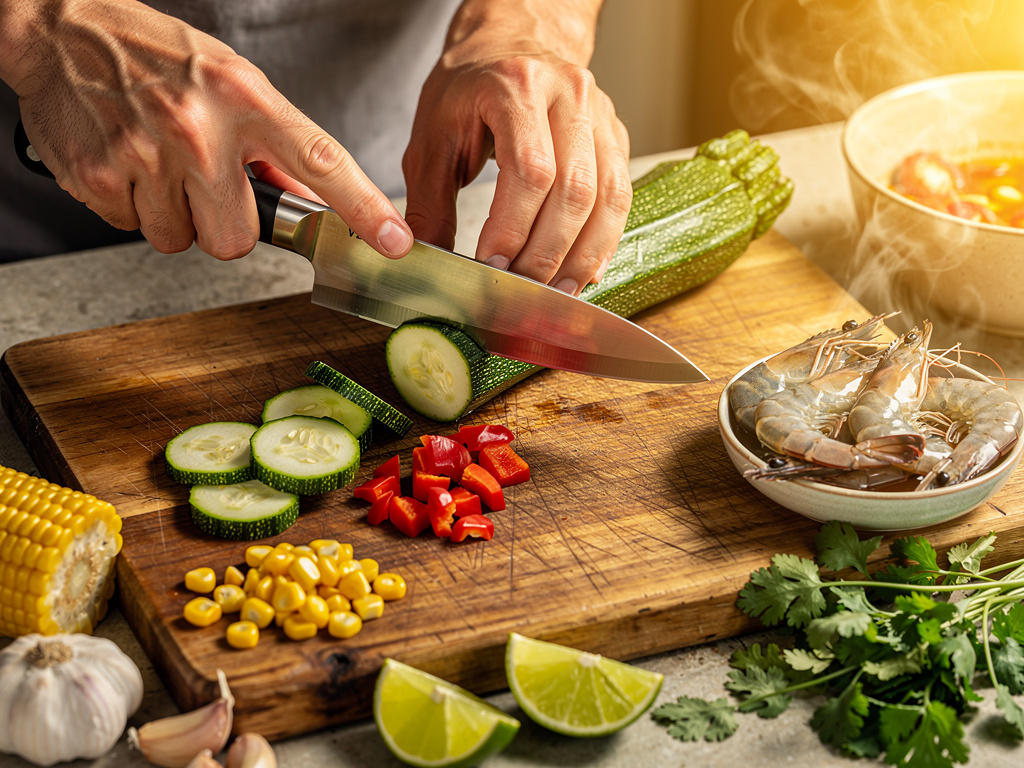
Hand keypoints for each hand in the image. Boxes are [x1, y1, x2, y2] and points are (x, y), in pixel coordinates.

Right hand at [0, 0, 412, 259]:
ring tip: (157, 162)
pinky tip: (126, 163)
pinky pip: (135, 229)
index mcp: (246, 97)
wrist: (63, 28)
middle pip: (237, 238)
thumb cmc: (156, 55)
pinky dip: (133, 206)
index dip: (365, 208)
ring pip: (183, 240)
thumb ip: (273, 143)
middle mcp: (200, 128)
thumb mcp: (232, 81)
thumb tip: (314, 201)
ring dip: (174, 215)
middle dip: (221, 221)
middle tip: (200, 180)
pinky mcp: (102, 178)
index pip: (322, 160)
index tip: (397, 241)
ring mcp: (148, 155)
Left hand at [402, 0, 630, 293]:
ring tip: (557, 293)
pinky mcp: (615, 137)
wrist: (513, 42)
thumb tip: (426, 261)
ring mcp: (600, 115)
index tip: (492, 265)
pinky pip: (621, 197)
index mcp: (517, 87)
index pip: (529, 170)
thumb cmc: (469, 89)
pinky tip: (584, 271)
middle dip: (547, 252)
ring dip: (582, 255)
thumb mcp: (432, 138)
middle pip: (574, 190)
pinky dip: (603, 241)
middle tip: (521, 289)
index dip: (513, 227)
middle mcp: (569, 96)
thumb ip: (429, 202)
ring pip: (607, 198)